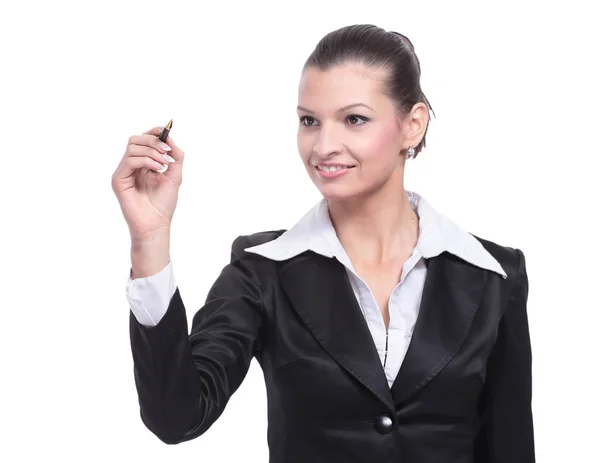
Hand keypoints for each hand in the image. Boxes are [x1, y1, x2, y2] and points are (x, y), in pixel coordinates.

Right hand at [111, 125, 183, 240]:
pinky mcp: (118, 181)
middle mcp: (131, 166)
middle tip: (167, 152)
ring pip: (132, 147)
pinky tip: (156, 169)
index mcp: (143, 164)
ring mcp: (123, 173)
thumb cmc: (163, 204)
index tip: (166, 130)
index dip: (153, 132)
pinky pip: (129, 161)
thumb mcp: (175, 176)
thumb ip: (176, 156)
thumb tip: (169, 137)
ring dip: (152, 151)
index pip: (143, 140)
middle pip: (135, 139)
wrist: (156, 224)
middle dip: (153, 141)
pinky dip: (145, 160)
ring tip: (164, 164)